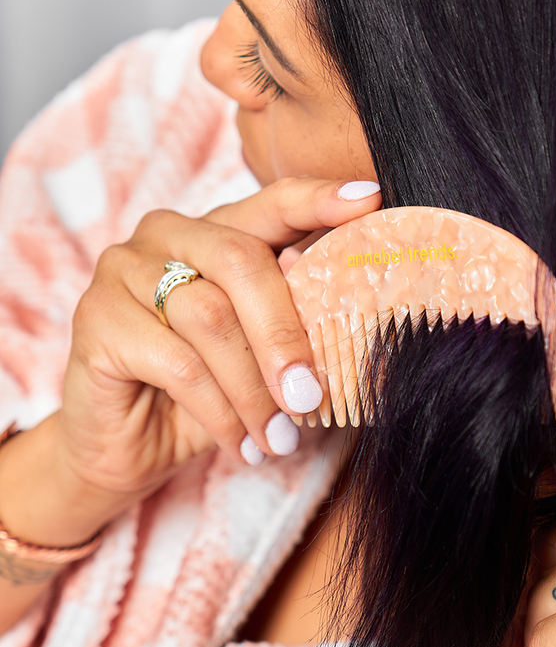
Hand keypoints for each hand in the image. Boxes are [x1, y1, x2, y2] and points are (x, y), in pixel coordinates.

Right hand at [44, 177, 379, 533]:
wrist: (130, 446)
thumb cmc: (206, 394)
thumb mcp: (259, 358)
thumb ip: (292, 325)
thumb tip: (346, 314)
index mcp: (216, 233)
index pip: (270, 202)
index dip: (317, 199)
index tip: (369, 200)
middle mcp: (167, 236)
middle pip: (240, 261)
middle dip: (285, 335)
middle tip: (310, 396)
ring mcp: (123, 271)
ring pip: (209, 317)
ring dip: (253, 388)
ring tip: (278, 435)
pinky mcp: (95, 320)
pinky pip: (176, 363)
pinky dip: (219, 410)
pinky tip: (239, 441)